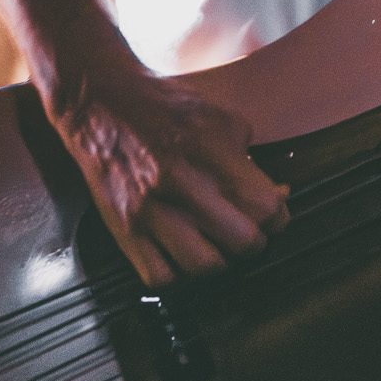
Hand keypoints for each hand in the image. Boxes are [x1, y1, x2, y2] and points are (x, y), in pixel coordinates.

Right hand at [49, 61, 290, 286]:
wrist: (101, 104)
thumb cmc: (162, 108)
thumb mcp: (219, 117)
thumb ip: (248, 156)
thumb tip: (277, 192)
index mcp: (209, 151)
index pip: (264, 205)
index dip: (279, 215)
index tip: (276, 215)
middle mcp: (180, 183)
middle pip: (241, 240)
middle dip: (256, 240)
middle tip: (252, 232)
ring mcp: (150, 211)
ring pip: (204, 265)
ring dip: (221, 260)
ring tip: (220, 245)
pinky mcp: (125, 230)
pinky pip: (160, 276)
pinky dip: (179, 274)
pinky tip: (184, 253)